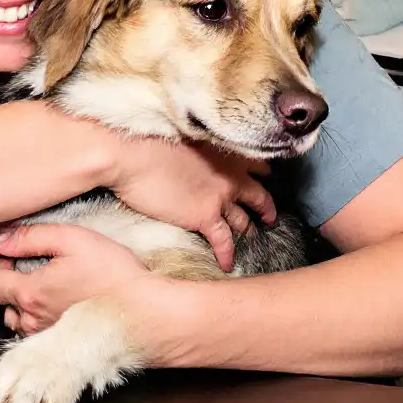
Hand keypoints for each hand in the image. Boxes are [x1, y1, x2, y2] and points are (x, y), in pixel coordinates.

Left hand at [0, 223, 150, 334]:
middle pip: (3, 305)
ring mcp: (48, 337)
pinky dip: (40, 321)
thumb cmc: (114, 274)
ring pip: (19, 323)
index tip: (15, 257)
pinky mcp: (63, 347)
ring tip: (46, 289)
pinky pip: (38, 336)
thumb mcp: (73, 239)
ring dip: (23, 306)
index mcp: (31, 293)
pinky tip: (60, 306)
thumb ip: (31, 237)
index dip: (0, 266)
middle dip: (11, 285)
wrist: (145, 310)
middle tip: (32, 270)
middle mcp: (34, 320)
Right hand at [105, 136, 275, 271]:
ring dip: (248, 231)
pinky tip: (227, 264)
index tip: (262, 179)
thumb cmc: (150, 140)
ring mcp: (221, 198)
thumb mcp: (187, 138)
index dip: (260, 175)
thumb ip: (201, 151)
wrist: (134, 154)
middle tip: (269, 216)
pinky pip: (224, 240)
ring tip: (249, 240)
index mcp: (227, 152)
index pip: (257, 165)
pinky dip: (227, 254)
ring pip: (243, 220)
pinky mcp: (205, 217)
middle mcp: (231, 175)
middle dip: (265, 208)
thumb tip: (196, 158)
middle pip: (259, 196)